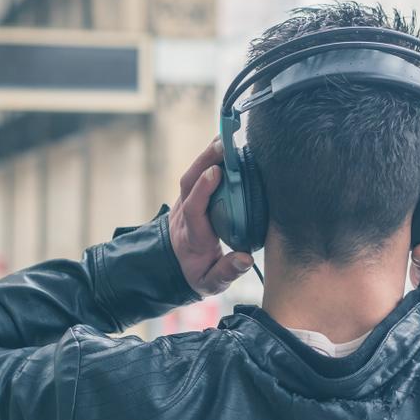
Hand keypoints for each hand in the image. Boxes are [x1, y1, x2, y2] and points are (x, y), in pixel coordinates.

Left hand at [168, 138, 253, 296]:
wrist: (174, 268)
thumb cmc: (196, 274)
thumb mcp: (210, 283)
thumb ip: (227, 272)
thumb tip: (245, 258)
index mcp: (192, 236)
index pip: (194, 209)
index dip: (203, 189)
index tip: (216, 172)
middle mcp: (184, 215)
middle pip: (188, 182)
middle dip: (204, 161)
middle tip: (224, 143)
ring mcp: (185, 203)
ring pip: (191, 174)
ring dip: (207, 155)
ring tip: (227, 136)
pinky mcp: (191, 196)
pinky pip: (198, 173)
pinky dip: (209, 159)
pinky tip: (225, 145)